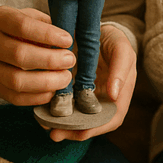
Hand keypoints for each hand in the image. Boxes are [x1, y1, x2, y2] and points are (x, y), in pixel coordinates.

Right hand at [0, 6, 74, 104]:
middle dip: (50, 60)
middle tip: (70, 60)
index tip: (68, 40)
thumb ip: (46, 24)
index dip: (47, 34)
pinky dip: (36, 97)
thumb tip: (72, 38)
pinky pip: (14, 97)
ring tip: (65, 77)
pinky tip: (52, 91)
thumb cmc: (14, 29)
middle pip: (19, 54)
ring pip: (16, 80)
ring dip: (46, 81)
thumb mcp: (27, 17)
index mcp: (0, 18)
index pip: (23, 26)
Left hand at [48, 25, 136, 141]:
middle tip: (55, 133)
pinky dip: (52, 110)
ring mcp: (86, 96)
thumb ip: (120, 69)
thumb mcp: (121, 49)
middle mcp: (103, 100)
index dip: (97, 127)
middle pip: (91, 124)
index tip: (79, 131)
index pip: (112, 118)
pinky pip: (63, 105)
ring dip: (60, 124)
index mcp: (120, 93)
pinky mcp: (71, 91)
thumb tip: (114, 96)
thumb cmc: (113, 40)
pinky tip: (41, 111)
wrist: (96, 28)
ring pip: (75, 118)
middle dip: (73, 131)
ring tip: (45, 124)